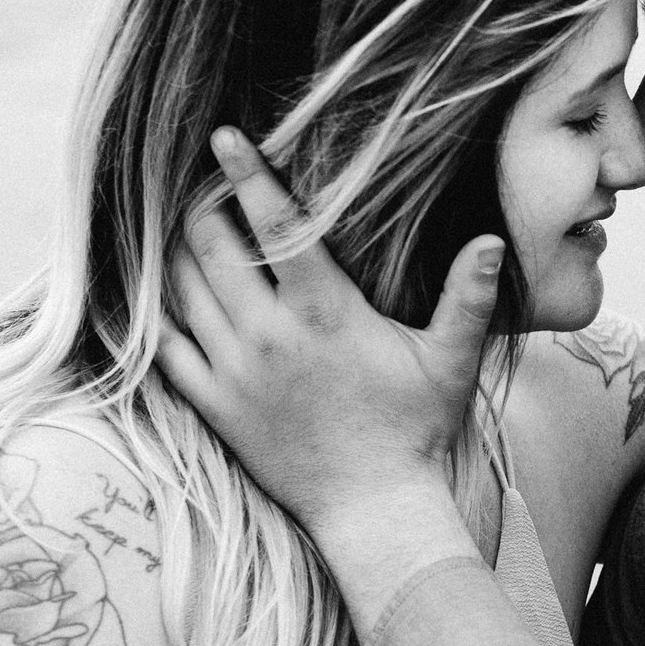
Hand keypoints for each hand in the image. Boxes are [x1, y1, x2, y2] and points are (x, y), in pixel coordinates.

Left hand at [158, 130, 502, 622]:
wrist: (374, 508)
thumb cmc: (416, 430)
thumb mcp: (450, 359)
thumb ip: (469, 296)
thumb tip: (489, 240)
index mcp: (324, 313)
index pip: (274, 225)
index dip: (247, 174)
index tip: (226, 137)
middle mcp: (269, 335)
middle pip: (211, 246)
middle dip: (203, 206)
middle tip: (207, 185)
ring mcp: (234, 371)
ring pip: (182, 290)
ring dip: (178, 251)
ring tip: (185, 228)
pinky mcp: (214, 405)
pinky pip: (164, 349)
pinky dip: (155, 314)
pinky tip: (156, 293)